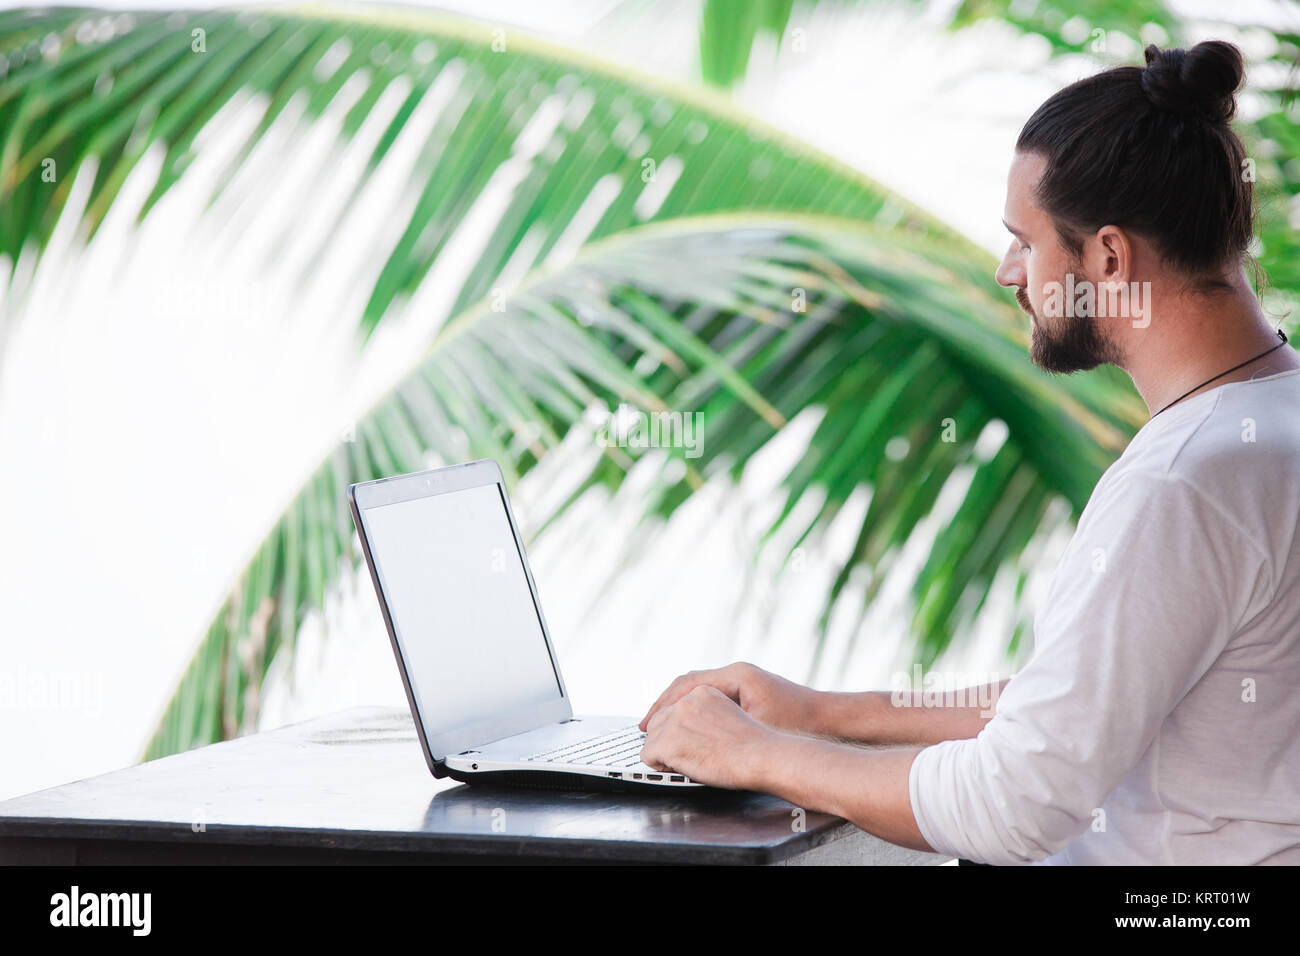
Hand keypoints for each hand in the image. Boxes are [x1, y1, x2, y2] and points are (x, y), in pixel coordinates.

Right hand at [638, 661, 820, 734]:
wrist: (832, 718)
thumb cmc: (799, 722)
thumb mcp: (757, 725)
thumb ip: (723, 723)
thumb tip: (690, 729)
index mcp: (736, 675)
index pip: (687, 683)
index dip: (663, 704)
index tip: (647, 722)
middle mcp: (737, 673)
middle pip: (688, 683)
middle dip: (665, 705)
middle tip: (646, 726)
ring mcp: (742, 681)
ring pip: (699, 689)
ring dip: (678, 707)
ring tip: (661, 727)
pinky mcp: (748, 692)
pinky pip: (712, 696)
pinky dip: (695, 710)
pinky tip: (689, 727)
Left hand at [639, 685, 778, 789]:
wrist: (760, 756)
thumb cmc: (754, 745)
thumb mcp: (730, 715)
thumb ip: (710, 715)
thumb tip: (694, 730)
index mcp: (703, 692)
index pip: (676, 707)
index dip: (676, 728)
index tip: (679, 740)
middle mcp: (686, 702)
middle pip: (659, 720)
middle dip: (666, 738)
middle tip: (679, 755)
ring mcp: (674, 721)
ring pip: (652, 737)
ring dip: (662, 751)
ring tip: (682, 763)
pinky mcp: (667, 742)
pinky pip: (647, 755)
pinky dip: (658, 765)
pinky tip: (676, 768)